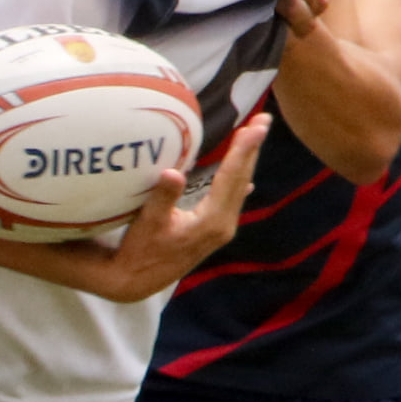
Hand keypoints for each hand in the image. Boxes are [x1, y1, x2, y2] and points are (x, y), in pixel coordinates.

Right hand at [64, 115, 271, 302]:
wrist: (137, 281)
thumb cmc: (139, 250)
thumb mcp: (148, 221)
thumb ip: (162, 197)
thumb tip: (173, 173)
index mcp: (211, 221)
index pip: (231, 177)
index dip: (244, 149)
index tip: (257, 127)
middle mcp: (222, 225)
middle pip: (241, 179)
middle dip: (252, 148)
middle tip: (263, 120)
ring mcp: (221, 229)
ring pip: (239, 187)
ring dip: (246, 160)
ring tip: (254, 135)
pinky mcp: (214, 231)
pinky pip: (232, 198)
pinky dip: (237, 179)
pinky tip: (246, 178)